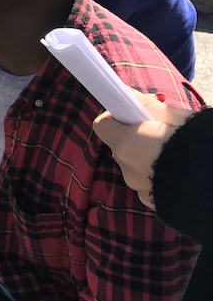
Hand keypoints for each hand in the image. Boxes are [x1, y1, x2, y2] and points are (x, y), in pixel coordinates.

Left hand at [93, 92, 194, 209]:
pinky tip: (177, 171)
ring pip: (135, 166)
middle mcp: (127, 169)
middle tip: (161, 132)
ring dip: (147, 157)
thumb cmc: (199, 144)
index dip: (116, 117)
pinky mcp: (153, 203)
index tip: (133, 114)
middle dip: (135, 137)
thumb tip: (130, 97)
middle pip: (121, 146)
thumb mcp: (177, 117)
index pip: (103, 125)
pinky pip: (147, 183)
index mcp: (127, 145)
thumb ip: (148, 106)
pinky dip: (157, 175)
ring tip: (175, 154)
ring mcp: (139, 189)